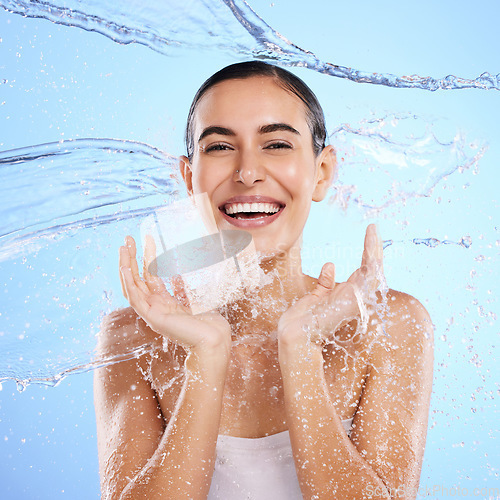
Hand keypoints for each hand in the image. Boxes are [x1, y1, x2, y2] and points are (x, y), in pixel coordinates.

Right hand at [119, 235, 231, 354]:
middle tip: (127, 238)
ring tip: (123, 248)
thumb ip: (181, 287)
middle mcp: (154, 307)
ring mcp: (152, 313)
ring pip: (131, 286)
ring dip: (125, 266)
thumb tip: (177, 273)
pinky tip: (125, 269)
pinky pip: (135, 299)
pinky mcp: (153, 318)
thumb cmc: (207, 322)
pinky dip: (128, 283)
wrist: (213, 338)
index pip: (148, 276)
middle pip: (136, 279)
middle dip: (130, 258)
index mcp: (162, 302)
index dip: (146, 257)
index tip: (146, 239)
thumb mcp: (192, 298)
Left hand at [278, 224, 384, 347]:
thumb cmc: (303, 319)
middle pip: (373, 269)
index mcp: (348, 295)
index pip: (363, 270)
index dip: (367, 252)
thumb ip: (325, 283)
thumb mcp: (316, 296)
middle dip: (375, 248)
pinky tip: (370, 242)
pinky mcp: (356, 299)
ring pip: (375, 271)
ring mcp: (357, 299)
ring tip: (373, 231)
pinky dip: (372, 258)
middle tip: (374, 228)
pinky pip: (369, 276)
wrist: (296, 333)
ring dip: (375, 250)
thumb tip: (330, 265)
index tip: (368, 233)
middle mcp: (355, 297)